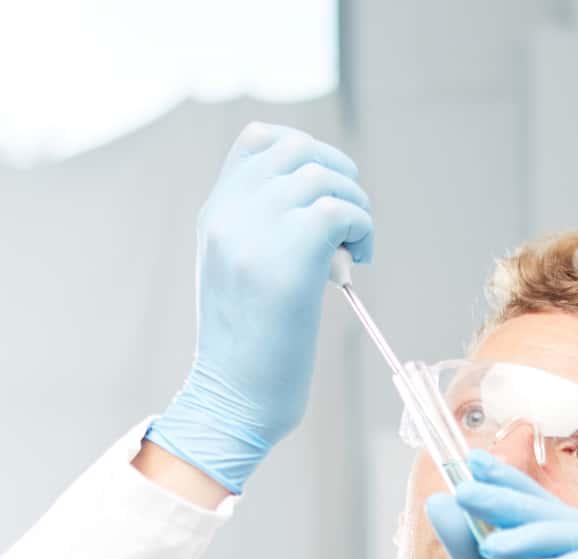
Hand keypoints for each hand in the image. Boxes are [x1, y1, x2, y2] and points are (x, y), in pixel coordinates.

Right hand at [146, 123, 372, 493]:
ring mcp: (255, 232)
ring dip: (355, 205)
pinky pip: (341, 210)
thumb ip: (261, 228)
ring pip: (324, 177)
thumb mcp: (238, 271)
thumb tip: (320, 199)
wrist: (234, 399)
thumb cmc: (247, 348)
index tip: (325, 187)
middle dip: (339, 175)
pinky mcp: (289, 258)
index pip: (259, 139)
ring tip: (356, 246)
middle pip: (299, 150)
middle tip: (349, 222)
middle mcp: (230, 214)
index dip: (304, 150)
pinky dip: (361, 227)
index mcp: (215, 214)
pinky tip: (359, 258)